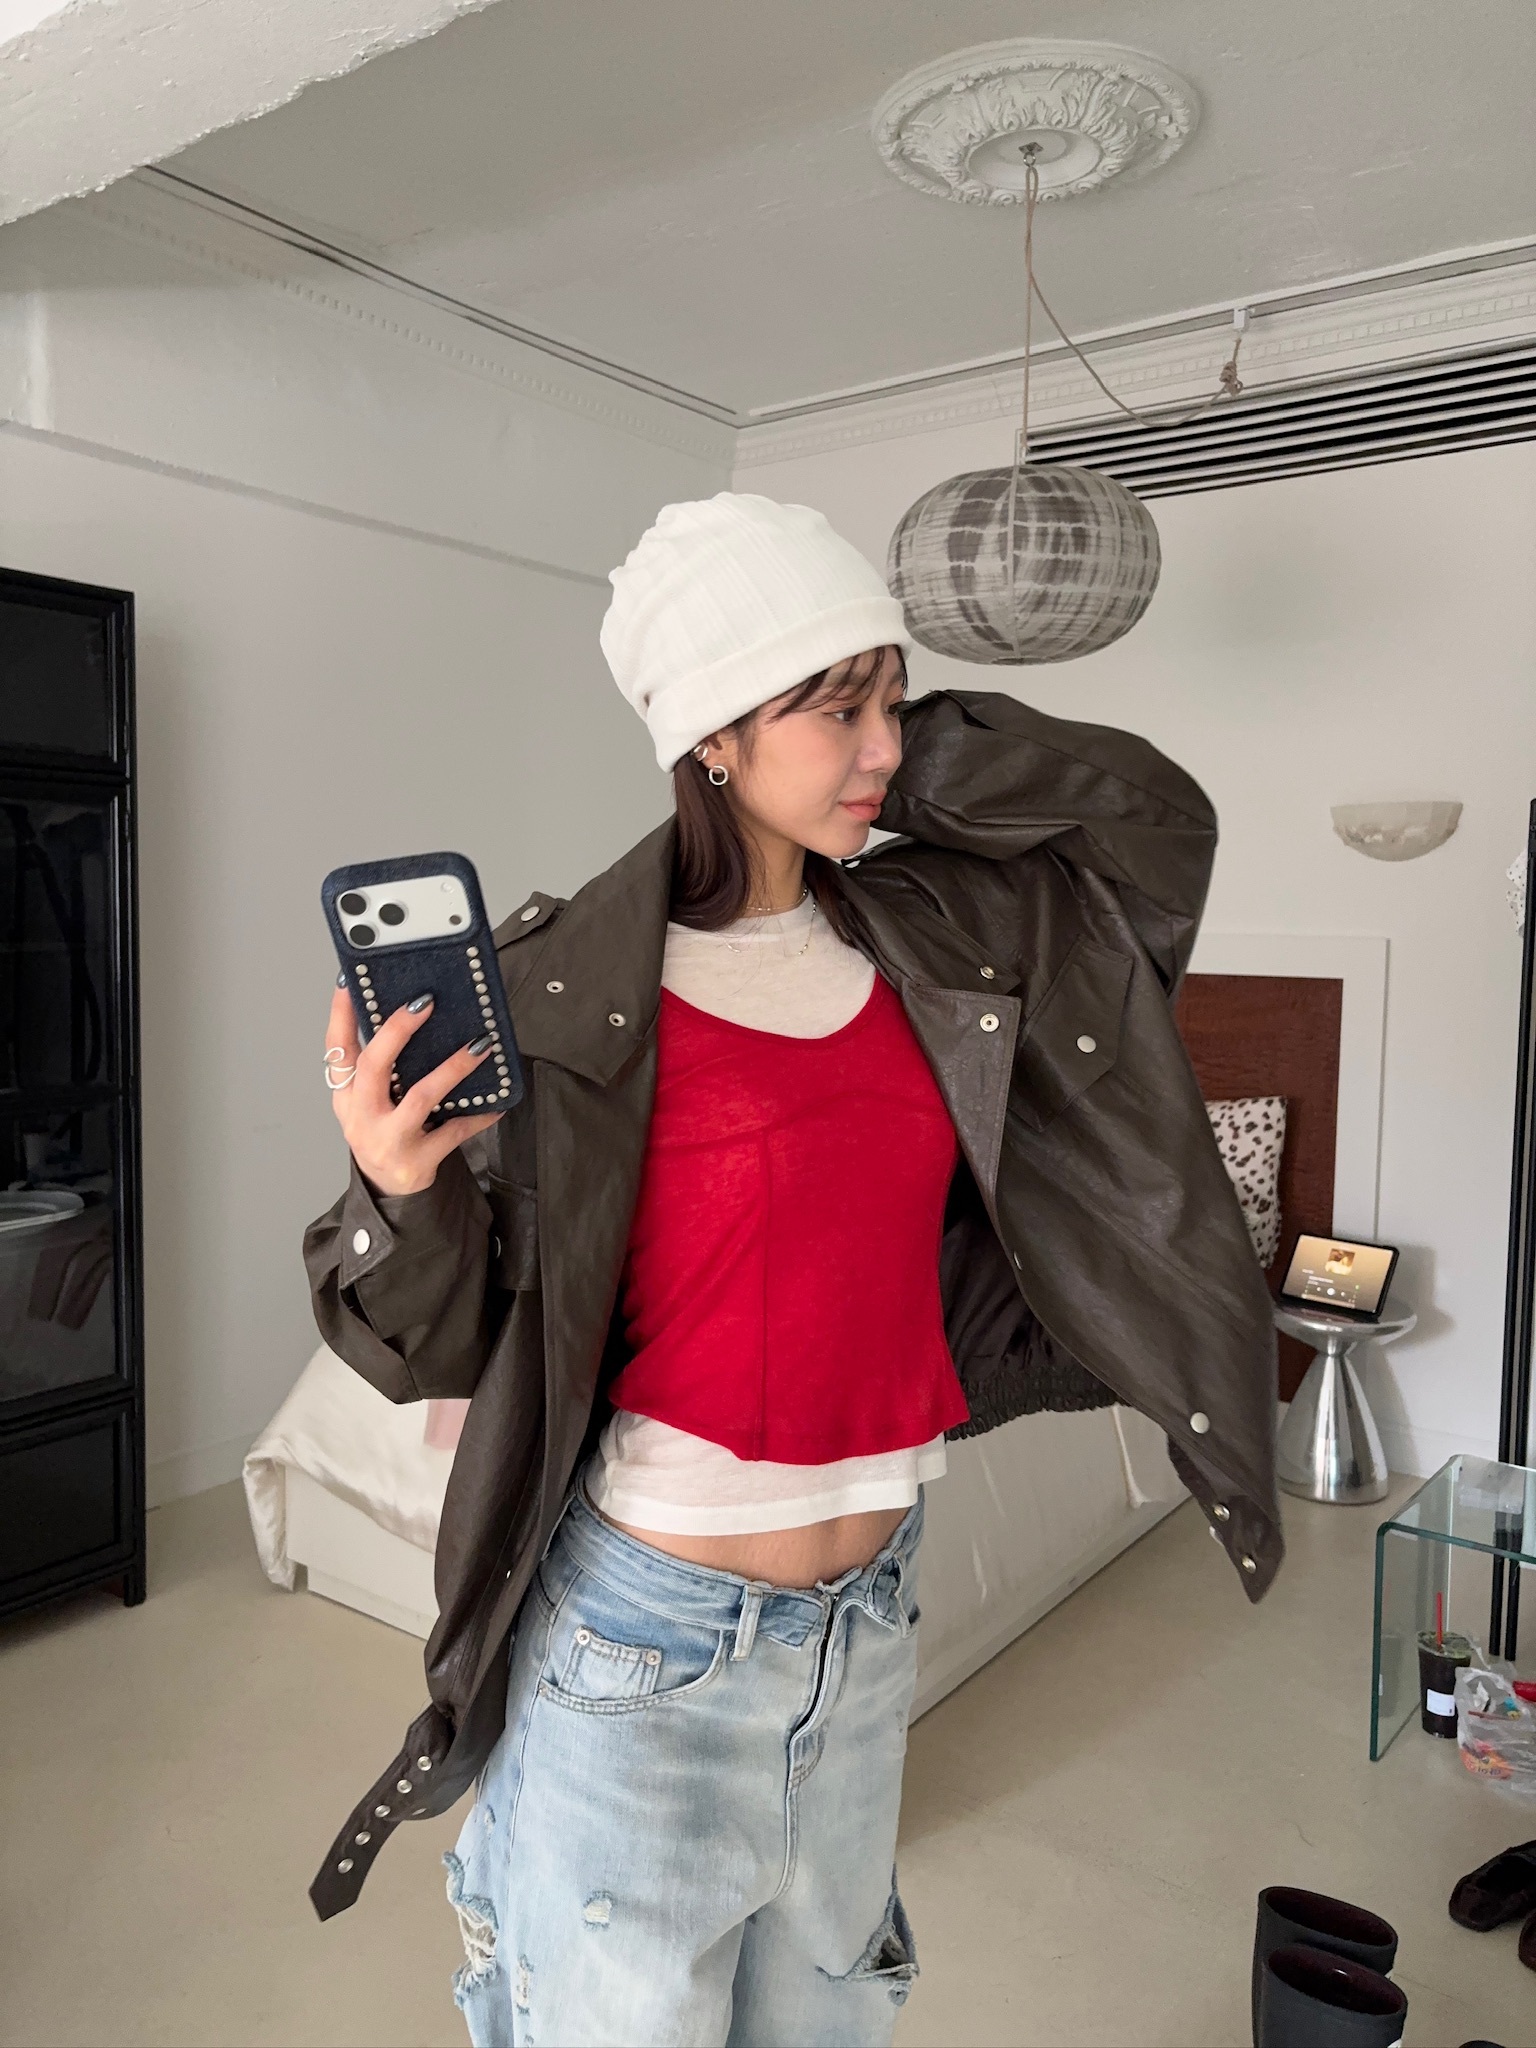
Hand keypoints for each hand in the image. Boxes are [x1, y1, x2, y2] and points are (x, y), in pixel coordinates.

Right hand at [325, 983, 503, 1196]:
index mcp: (347, 1095)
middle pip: (373, 1066)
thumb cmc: (382, 1131)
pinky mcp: (418, 1159)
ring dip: (452, 1069)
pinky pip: (455, 1132)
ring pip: (420, 1098)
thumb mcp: (368, 1101)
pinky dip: (478, 1116)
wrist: (388, 1189)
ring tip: (479, 1046)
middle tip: (425, 1002)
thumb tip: (409, 1011)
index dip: (340, 1014)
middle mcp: (362, 1115)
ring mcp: (389, 1139)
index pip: (337, 1048)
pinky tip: (498, 1103)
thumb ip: (379, 1066)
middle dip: (397, 1031)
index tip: (348, 981)